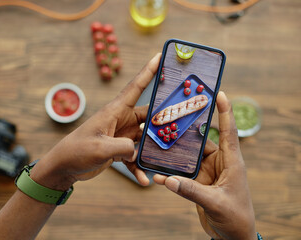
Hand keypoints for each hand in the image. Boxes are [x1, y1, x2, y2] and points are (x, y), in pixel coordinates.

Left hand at [30, 53, 160, 189]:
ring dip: (155, 148)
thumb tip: (138, 151)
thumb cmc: (77, 151)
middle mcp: (121, 120)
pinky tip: (145, 180)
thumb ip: (123, 147)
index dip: (149, 71)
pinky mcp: (120, 149)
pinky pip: (135, 156)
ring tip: (168, 157)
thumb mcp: (100, 148)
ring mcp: (122, 135)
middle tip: (184, 119)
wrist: (63, 167)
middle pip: (149, 115)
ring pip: (146, 137)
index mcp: (115, 111)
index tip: (161, 56)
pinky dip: (140, 167)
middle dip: (165, 117)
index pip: (136, 87)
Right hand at [154, 92, 256, 239]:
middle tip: (169, 120)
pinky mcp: (198, 183)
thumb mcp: (215, 203)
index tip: (219, 93)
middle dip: (184, 133)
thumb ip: (191, 190)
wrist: (232, 237)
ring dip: (173, 156)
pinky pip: (182, 174)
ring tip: (156, 147)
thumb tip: (166, 180)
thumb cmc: (235, 218)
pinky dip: (170, 175)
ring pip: (187, 158)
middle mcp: (218, 163)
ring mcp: (207, 172)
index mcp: (231, 162)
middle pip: (199, 142)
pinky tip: (157, 175)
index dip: (225, 112)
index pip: (228, 132)